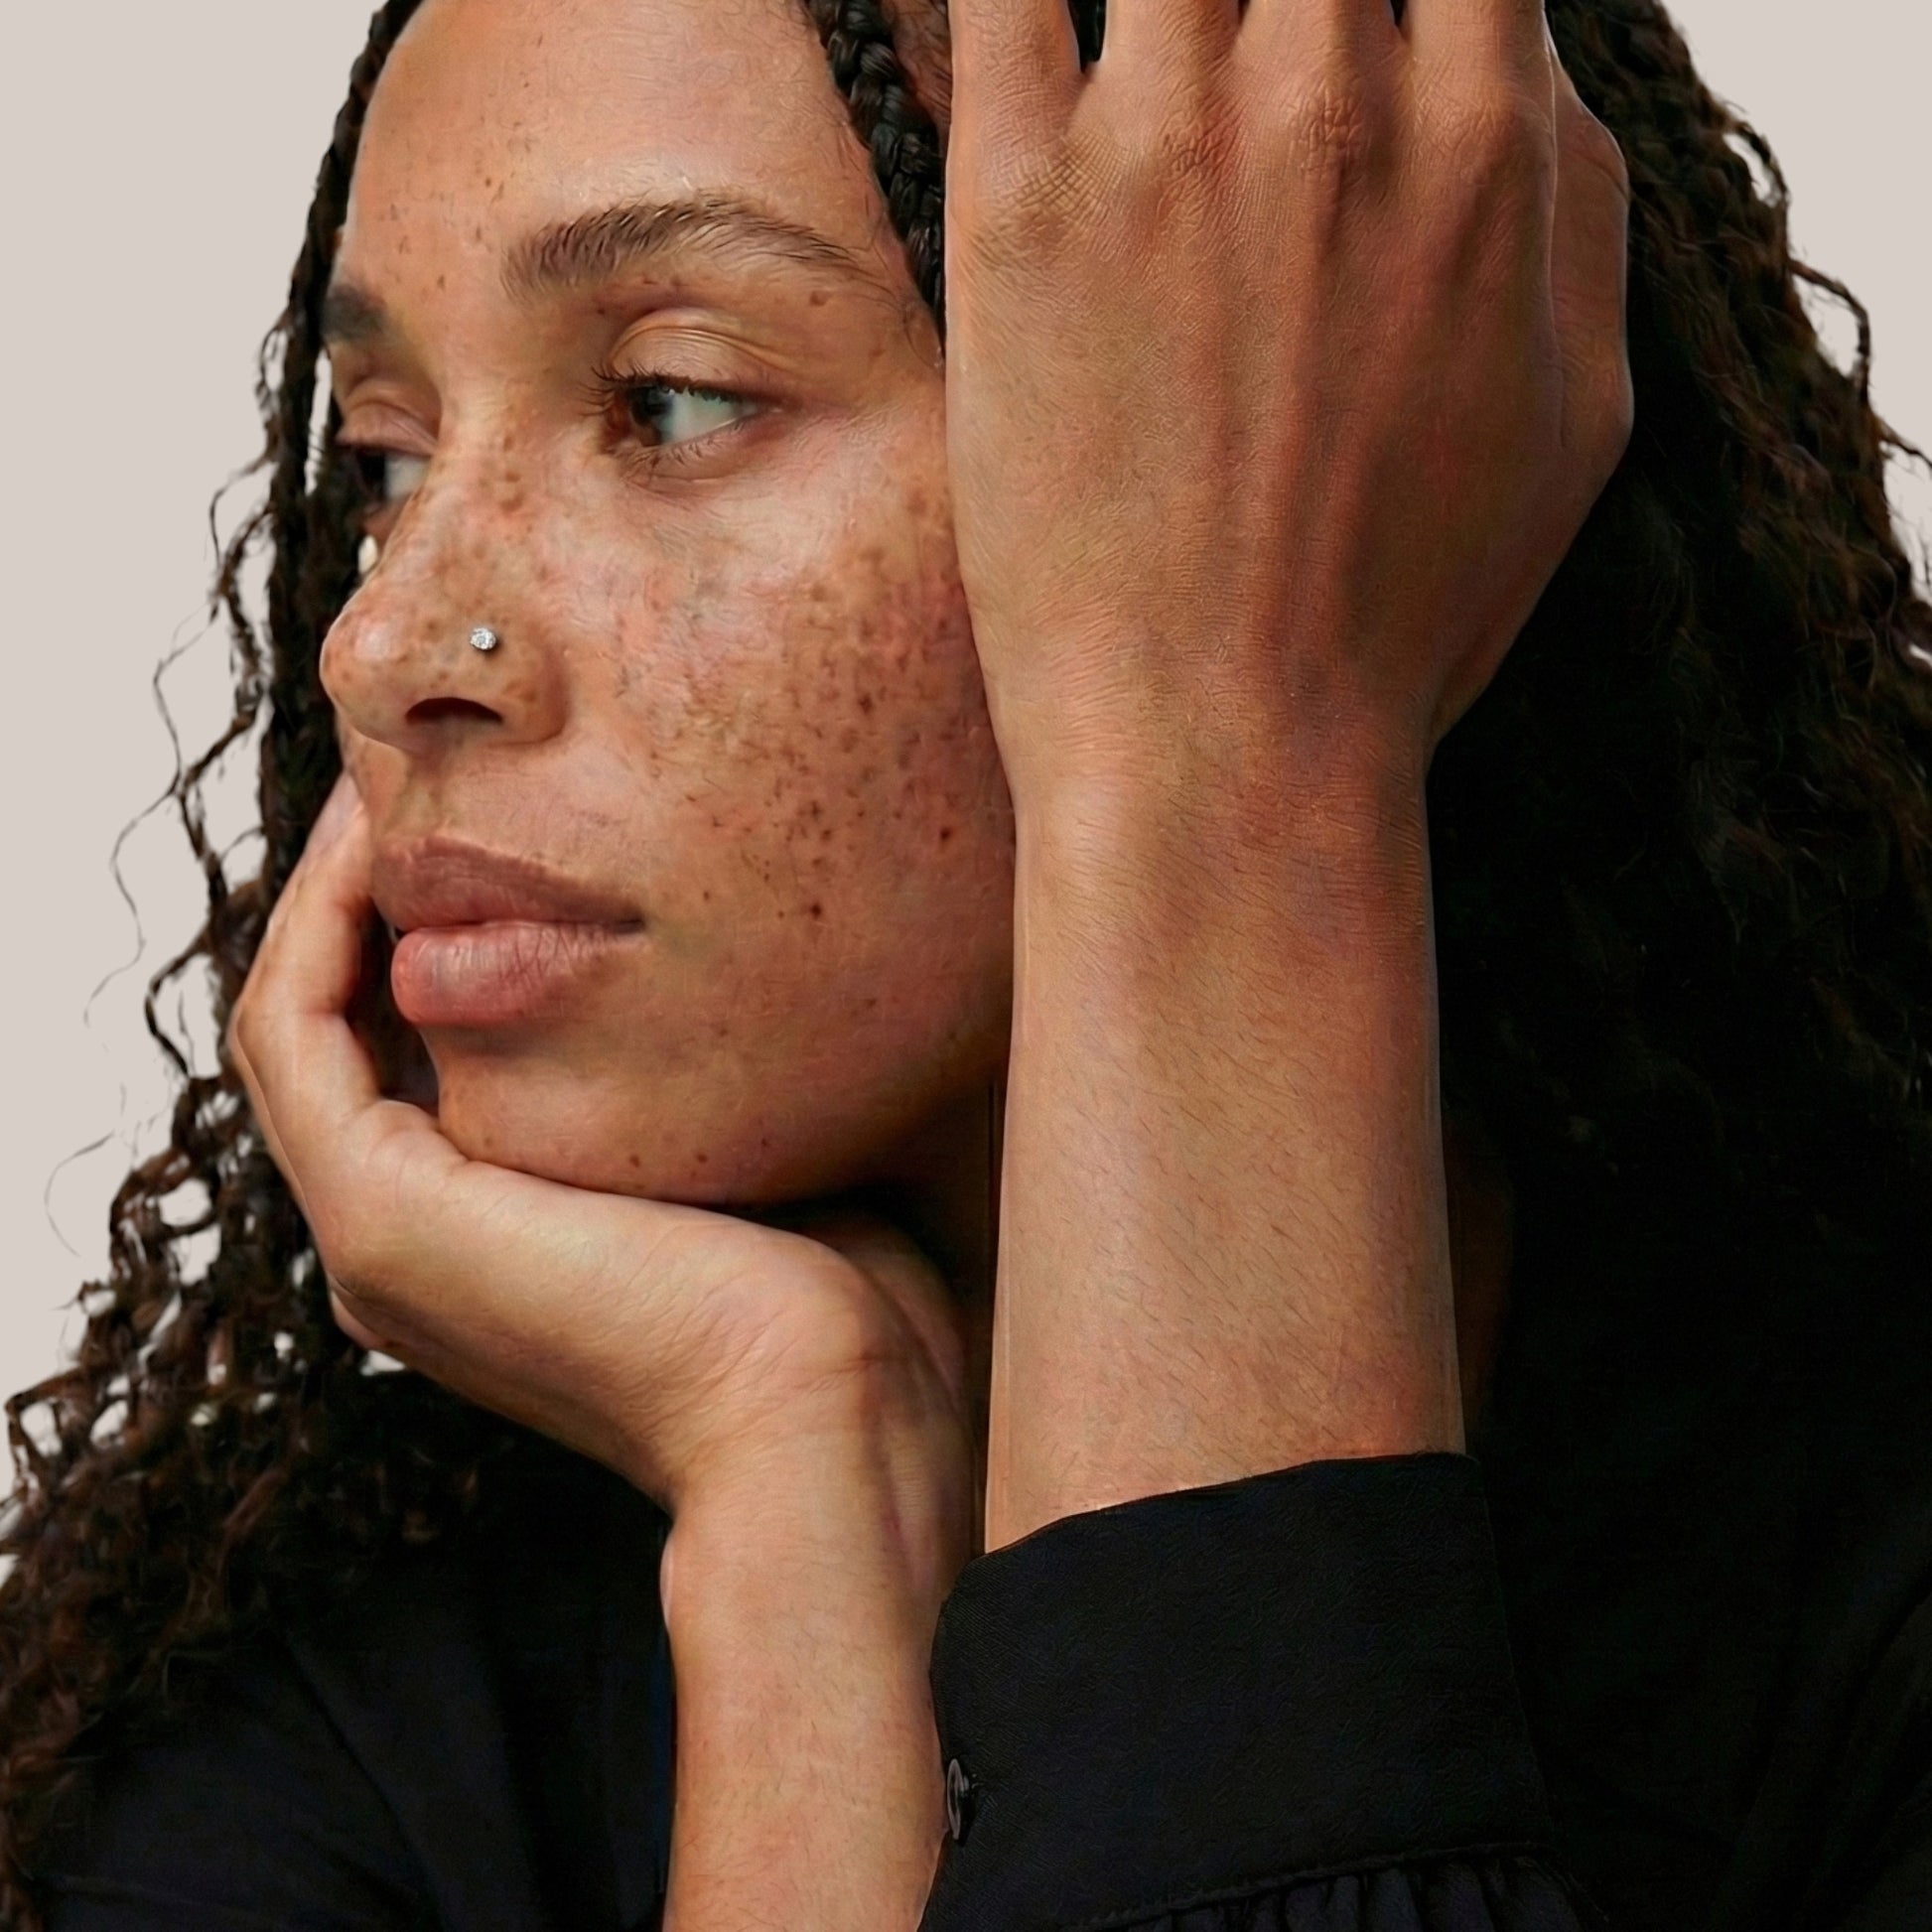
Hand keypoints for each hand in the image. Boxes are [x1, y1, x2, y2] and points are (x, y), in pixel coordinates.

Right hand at [227, 776, 974, 1573]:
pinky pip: (296, 1033)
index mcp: (486, 1229)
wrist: (837, 1411)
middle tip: (414, 766)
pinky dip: (321, 926)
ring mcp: (379, 1237)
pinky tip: (382, 837)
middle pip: (345, 1022)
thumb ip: (679, 1061)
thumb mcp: (737, 1140)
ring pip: (301, 1018)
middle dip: (367, 887)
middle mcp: (409, 1238)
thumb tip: (714, 933)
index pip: (407, 1045)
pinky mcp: (379, 1220)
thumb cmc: (835, 1290)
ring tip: (389, 776)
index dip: (418, 918)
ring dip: (330, 889)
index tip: (476, 808)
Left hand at [942, 0, 1631, 807]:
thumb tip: (1532, 69)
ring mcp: (1163, 144)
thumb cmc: (1402, 613)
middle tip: (1253, 61)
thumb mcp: (1579, 419)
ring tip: (1165, 57)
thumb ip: (1576, 207)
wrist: (1226, 744)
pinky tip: (1019, 20)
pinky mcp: (1017, 207)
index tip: (1367, 27)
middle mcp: (1329, 106)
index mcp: (1484, 147)